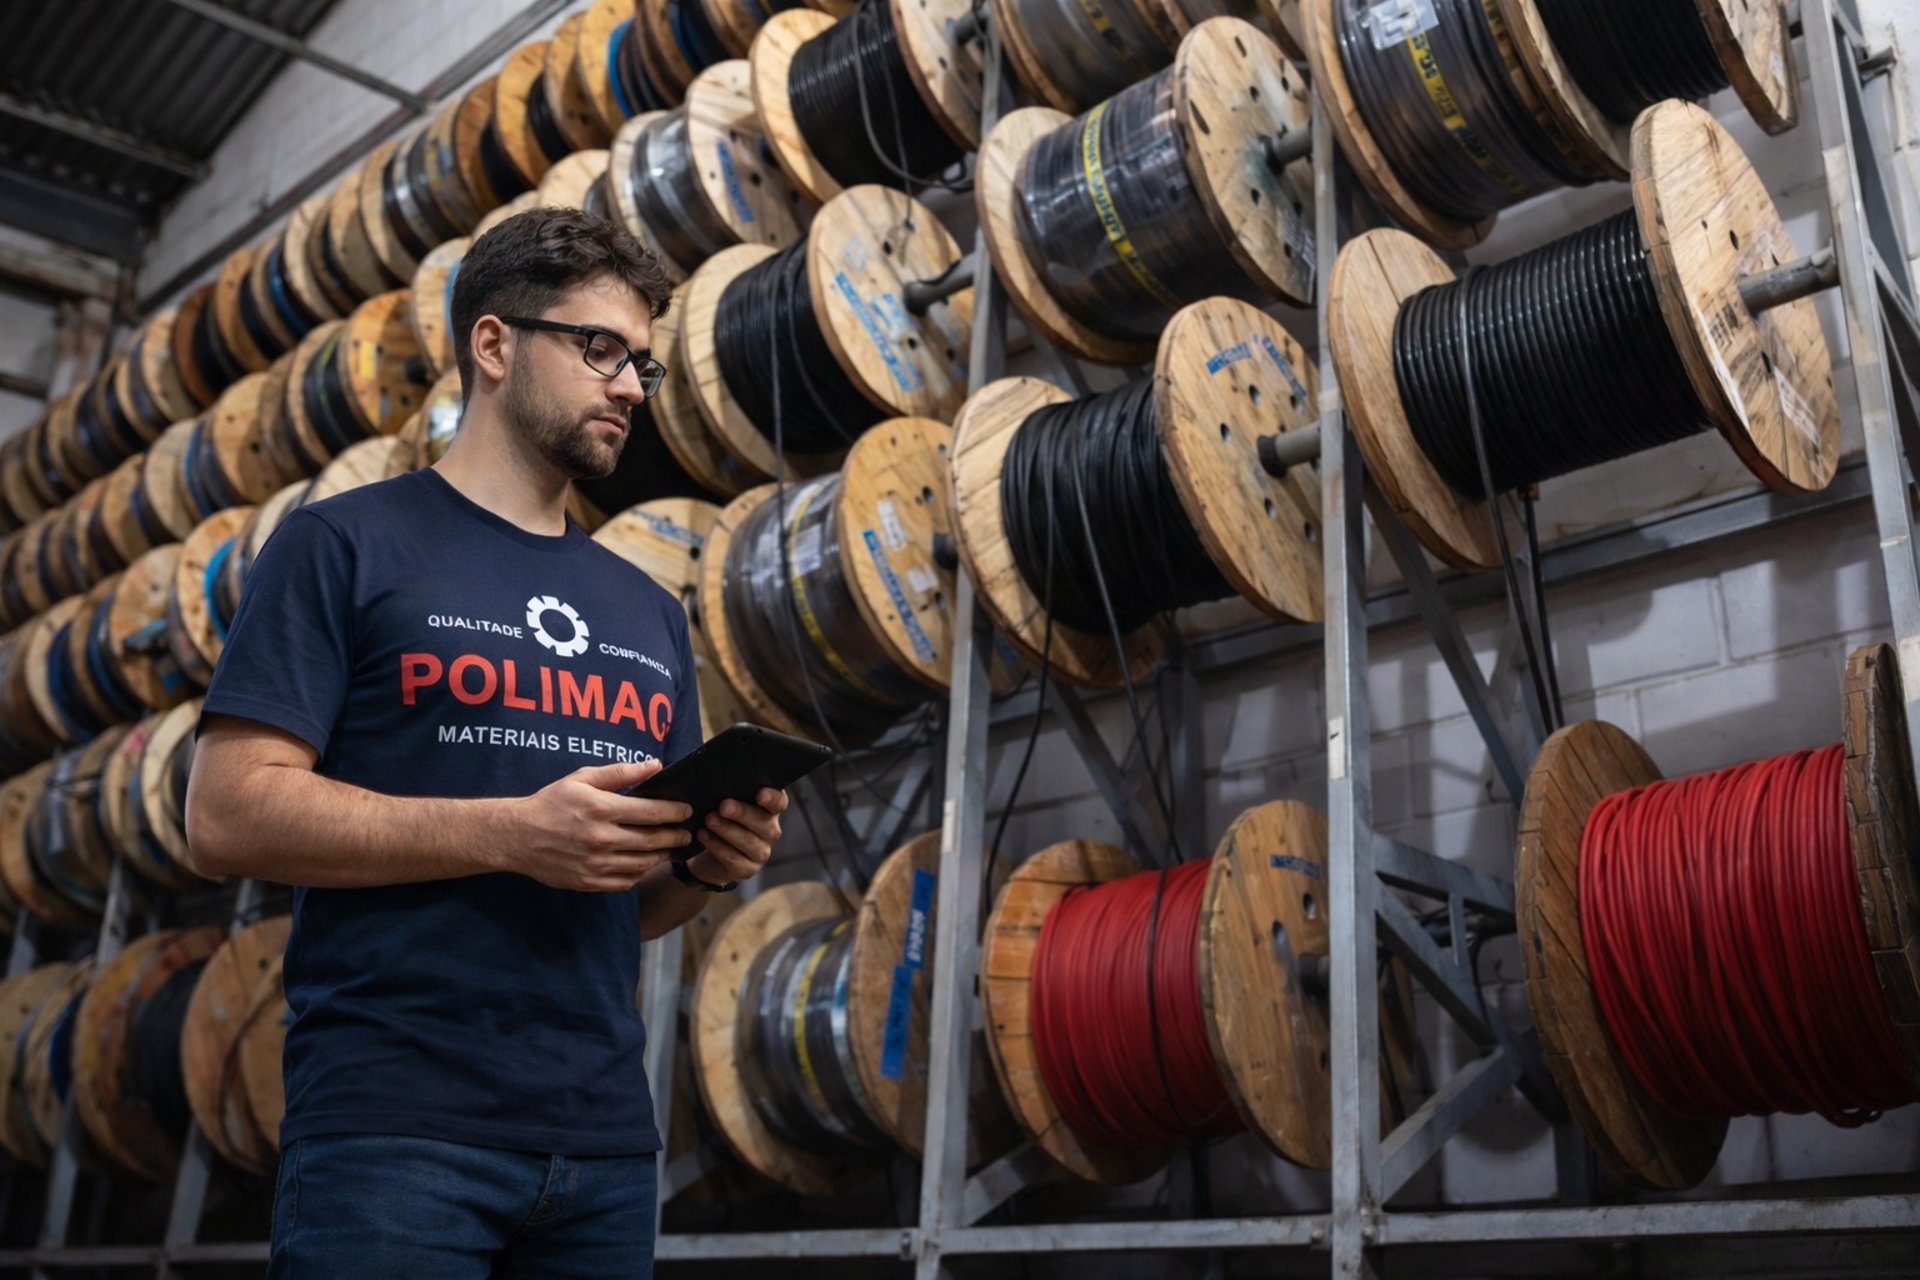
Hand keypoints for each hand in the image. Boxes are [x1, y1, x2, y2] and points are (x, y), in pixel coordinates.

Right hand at [505, 759, 692, 891]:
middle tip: (686, 832)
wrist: (516, 836)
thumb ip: (620, 772)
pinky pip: (626, 881)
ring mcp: (595, 863)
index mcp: (601, 809)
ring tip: (669, 847)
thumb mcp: (582, 778)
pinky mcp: (589, 882)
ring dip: (661, 856)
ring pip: (643, 863)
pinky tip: (644, 862)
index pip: (652, 812)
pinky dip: (640, 873)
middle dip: (676, 836)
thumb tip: (654, 765)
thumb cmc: (551, 803)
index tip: (686, 810)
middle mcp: (601, 838)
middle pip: (653, 840)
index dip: (675, 812)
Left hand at [686, 788, 787, 885]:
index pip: (779, 802)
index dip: (772, 798)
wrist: (707, 854)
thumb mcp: (726, 804)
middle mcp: (770, 831)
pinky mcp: (746, 869)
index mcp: (769, 811)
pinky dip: (717, 846)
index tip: (760, 794)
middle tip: (723, 806)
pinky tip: (703, 835)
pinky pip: (734, 858)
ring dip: (728, 830)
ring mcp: (760, 853)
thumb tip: (719, 780)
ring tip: (709, 820)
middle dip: (743, 813)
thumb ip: (731, 794)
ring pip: (749, 841)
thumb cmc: (720, 820)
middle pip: (764, 822)